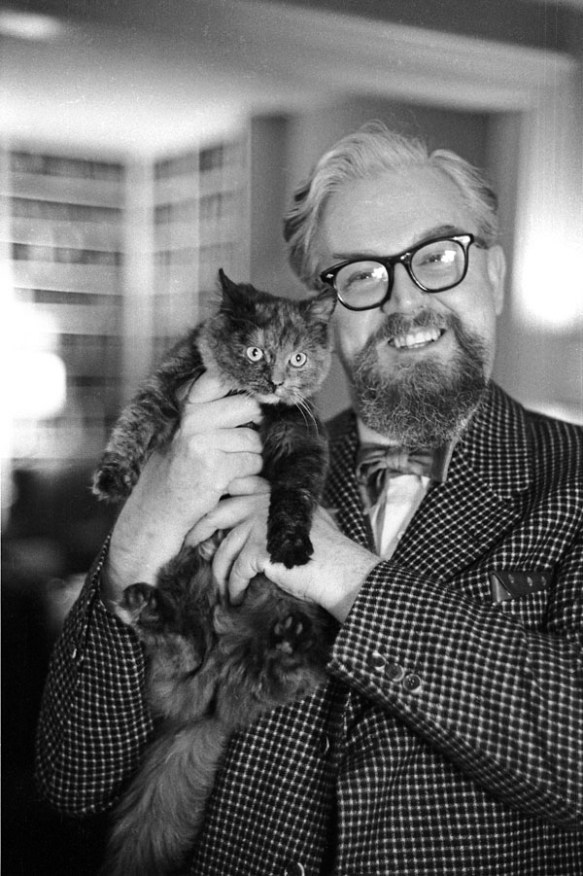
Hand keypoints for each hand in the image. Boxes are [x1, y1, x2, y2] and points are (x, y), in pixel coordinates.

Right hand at [103, 373, 263, 601]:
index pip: (222, 378)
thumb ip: (210, 407)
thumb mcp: (186, 431)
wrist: (157, 513)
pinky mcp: (216, 469)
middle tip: (234, 445)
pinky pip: (252, 465)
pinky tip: (226, 483)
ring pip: (255, 440)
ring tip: (225, 468)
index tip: (245, 405)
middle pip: (249, 406)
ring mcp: (203, 443)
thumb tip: (257, 392)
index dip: (243, 389)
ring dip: (249, 457)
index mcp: (186, 404)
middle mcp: (192, 418)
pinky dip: (248, 477)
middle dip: (252, 427)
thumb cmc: (177, 471)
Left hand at [189, 493, 378, 622]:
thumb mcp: (307, 519)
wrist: (340, 571)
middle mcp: (262, 505)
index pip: (236, 488)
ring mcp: (259, 526)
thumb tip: (264, 522)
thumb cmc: (328, 550)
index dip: (217, 502)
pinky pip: (236, 572)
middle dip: (198, 531)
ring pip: (224, 550)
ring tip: (223, 588)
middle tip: (188, 545)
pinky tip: (238, 599)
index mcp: (272, 495)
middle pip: (217, 514)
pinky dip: (235, 588)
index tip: (205, 518)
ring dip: (220, 573)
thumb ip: (285, 513)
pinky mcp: (258, 551)